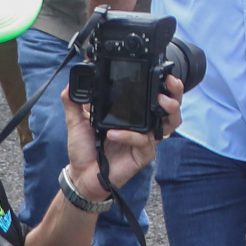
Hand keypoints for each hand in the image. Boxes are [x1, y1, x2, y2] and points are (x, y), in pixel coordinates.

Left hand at [59, 71, 183, 200]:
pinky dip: (129, 135)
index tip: (159, 70)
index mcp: (131, 115)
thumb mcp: (76, 121)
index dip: (161, 84)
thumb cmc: (84, 149)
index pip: (151, 96)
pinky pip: (143, 141)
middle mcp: (143, 126)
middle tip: (169, 83)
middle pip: (170, 107)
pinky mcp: (144, 154)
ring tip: (159, 102)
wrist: (81, 174)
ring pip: (169, 123)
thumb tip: (69, 84)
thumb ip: (74, 102)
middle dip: (175, 93)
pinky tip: (113, 134)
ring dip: (168, 110)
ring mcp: (145, 140)